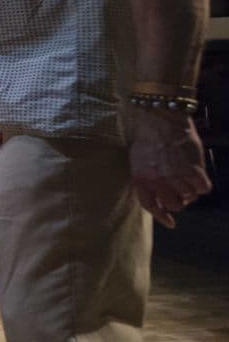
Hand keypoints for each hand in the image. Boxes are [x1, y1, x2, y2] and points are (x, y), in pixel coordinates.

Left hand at [129, 110, 211, 228]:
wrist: (160, 119)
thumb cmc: (148, 138)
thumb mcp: (138, 161)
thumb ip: (146, 179)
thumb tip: (157, 196)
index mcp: (141, 179)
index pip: (150, 205)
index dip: (161, 216)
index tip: (170, 222)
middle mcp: (158, 181)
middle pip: (174, 205)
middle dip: (179, 200)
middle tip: (180, 190)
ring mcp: (176, 176)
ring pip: (190, 197)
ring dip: (190, 190)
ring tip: (187, 177)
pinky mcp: (193, 169)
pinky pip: (203, 188)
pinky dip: (202, 184)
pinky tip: (197, 175)